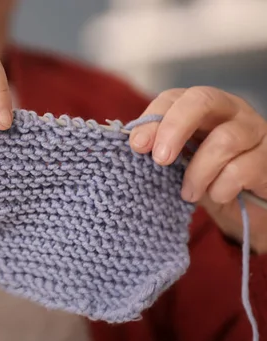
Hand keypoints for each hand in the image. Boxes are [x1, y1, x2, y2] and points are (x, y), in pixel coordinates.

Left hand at [128, 87, 266, 252]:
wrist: (247, 200)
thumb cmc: (206, 173)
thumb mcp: (179, 160)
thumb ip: (158, 148)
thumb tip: (130, 144)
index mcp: (201, 107)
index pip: (173, 98)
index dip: (153, 118)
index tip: (136, 146)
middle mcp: (229, 110)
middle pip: (202, 100)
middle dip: (175, 129)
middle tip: (160, 160)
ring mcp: (254, 131)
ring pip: (224, 140)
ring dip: (198, 172)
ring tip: (188, 193)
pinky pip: (243, 169)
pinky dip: (221, 187)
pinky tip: (216, 195)